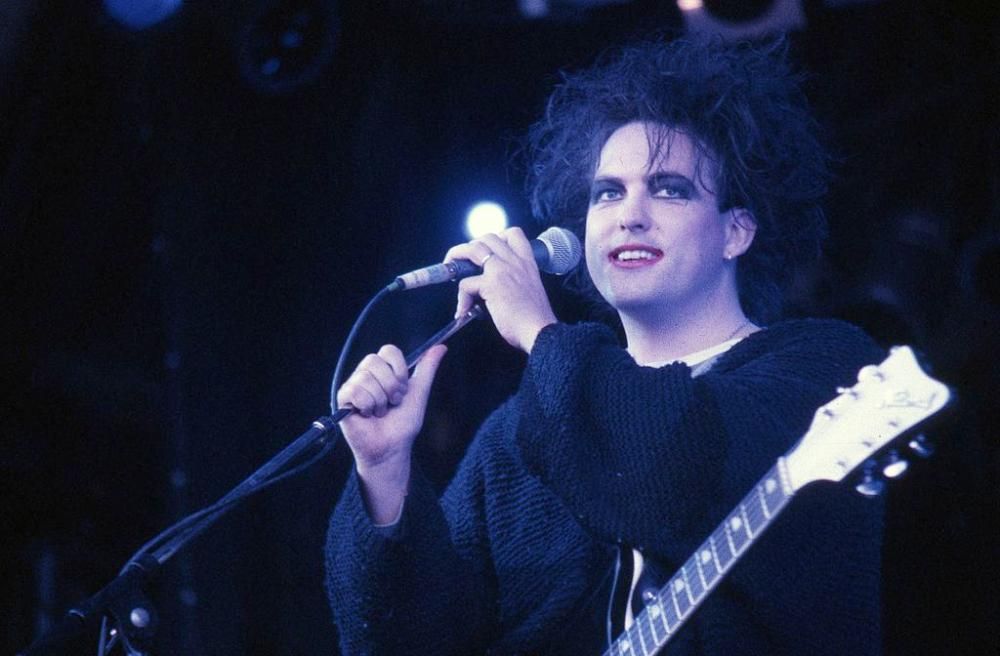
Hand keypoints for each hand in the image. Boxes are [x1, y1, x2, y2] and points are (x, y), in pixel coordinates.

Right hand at [336, 343, 446, 521]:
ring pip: (366, 378)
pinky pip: (355, 391)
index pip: (388, 350)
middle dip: (391, 386)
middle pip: (374, 361)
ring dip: (380, 400)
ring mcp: (353, 385)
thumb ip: (427, 368)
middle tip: (393, 402)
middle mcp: (366, 374)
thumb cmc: (403, 423)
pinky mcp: (343, 398)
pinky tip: (368, 415)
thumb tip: (441, 347)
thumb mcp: (419, 392)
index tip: (404, 387)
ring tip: (381, 412)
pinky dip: (368, 406)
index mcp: (383, 370)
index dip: (399, 368)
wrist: (393, 446)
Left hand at [444, 227, 557, 352]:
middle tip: (464, 262)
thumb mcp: (530, 289)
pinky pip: (465, 284)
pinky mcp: (490, 285)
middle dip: (471, 246)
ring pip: (472, 249)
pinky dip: (461, 298)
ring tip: (451, 271)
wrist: (540, 331)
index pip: (513, 234)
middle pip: (487, 237)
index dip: (496, 237)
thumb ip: (513, 281)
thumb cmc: (536, 318)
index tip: (488, 251)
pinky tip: (464, 310)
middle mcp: (515, 261)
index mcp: (527, 263)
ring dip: (457, 258)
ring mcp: (501, 270)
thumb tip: (490, 285)